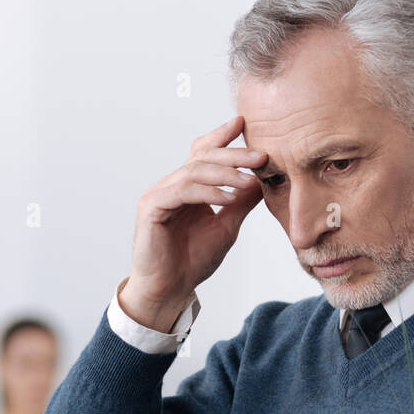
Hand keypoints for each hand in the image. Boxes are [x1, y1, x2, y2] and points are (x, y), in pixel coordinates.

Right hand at [121, 115, 266, 332]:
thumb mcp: (226, 227)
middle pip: (202, 157)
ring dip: (226, 174)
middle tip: (260, 155)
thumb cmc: (192, 261)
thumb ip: (240, 203)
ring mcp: (159, 194)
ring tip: (250, 180)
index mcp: (187, 187)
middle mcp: (171, 185)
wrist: (170, 289)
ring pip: (194, 171)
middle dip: (233, 154)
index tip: (244, 123)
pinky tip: (228, 197)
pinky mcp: (152, 208)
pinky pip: (183, 191)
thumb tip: (261, 182)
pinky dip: (208, 193)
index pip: (204, 153)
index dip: (221, 136)